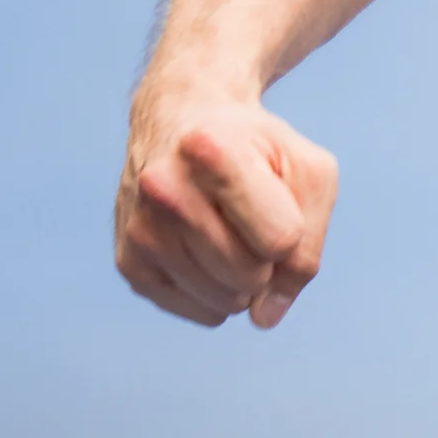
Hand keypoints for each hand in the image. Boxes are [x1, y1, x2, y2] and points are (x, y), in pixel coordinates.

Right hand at [115, 88, 337, 328]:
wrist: (183, 120)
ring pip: (226, 302)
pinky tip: (207, 249)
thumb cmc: (257, 148)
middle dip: (268, 256)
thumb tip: (264, 317)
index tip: (275, 195)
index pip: (281, 239)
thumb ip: (307, 246)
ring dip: (245, 279)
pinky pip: (200, 312)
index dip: (292, 227)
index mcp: (212, 152)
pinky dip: (220, 293)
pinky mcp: (129, 262)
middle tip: (251, 215)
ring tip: (227, 227)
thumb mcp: (308, 173)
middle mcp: (163, 189)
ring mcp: (141, 228)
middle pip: (251, 275)